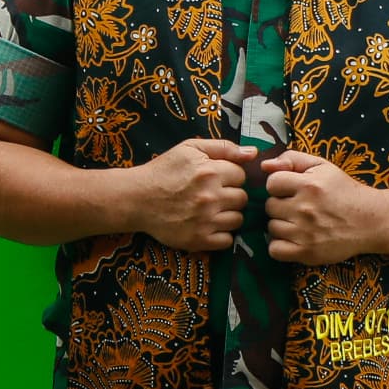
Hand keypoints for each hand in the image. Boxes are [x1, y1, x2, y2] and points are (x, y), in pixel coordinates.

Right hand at [128, 138, 254, 252]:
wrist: (135, 199)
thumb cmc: (162, 171)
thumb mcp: (189, 148)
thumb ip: (223, 147)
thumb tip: (253, 153)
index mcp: (210, 172)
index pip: (241, 176)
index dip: (229, 176)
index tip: (215, 179)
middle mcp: (210, 197)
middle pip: (242, 198)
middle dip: (230, 196)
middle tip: (212, 196)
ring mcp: (205, 220)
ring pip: (238, 220)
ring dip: (227, 215)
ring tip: (210, 211)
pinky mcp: (199, 240)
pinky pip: (227, 241)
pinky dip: (221, 235)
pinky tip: (208, 226)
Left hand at [262, 150, 388, 265]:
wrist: (371, 221)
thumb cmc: (344, 191)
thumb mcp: (322, 167)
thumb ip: (292, 159)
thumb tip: (264, 165)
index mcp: (309, 185)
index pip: (271, 183)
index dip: (280, 186)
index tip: (292, 190)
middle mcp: (305, 209)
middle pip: (269, 206)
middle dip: (281, 205)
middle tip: (298, 208)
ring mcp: (305, 233)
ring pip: (271, 227)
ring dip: (281, 225)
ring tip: (299, 223)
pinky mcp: (307, 252)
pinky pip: (274, 250)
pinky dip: (280, 246)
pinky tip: (293, 239)